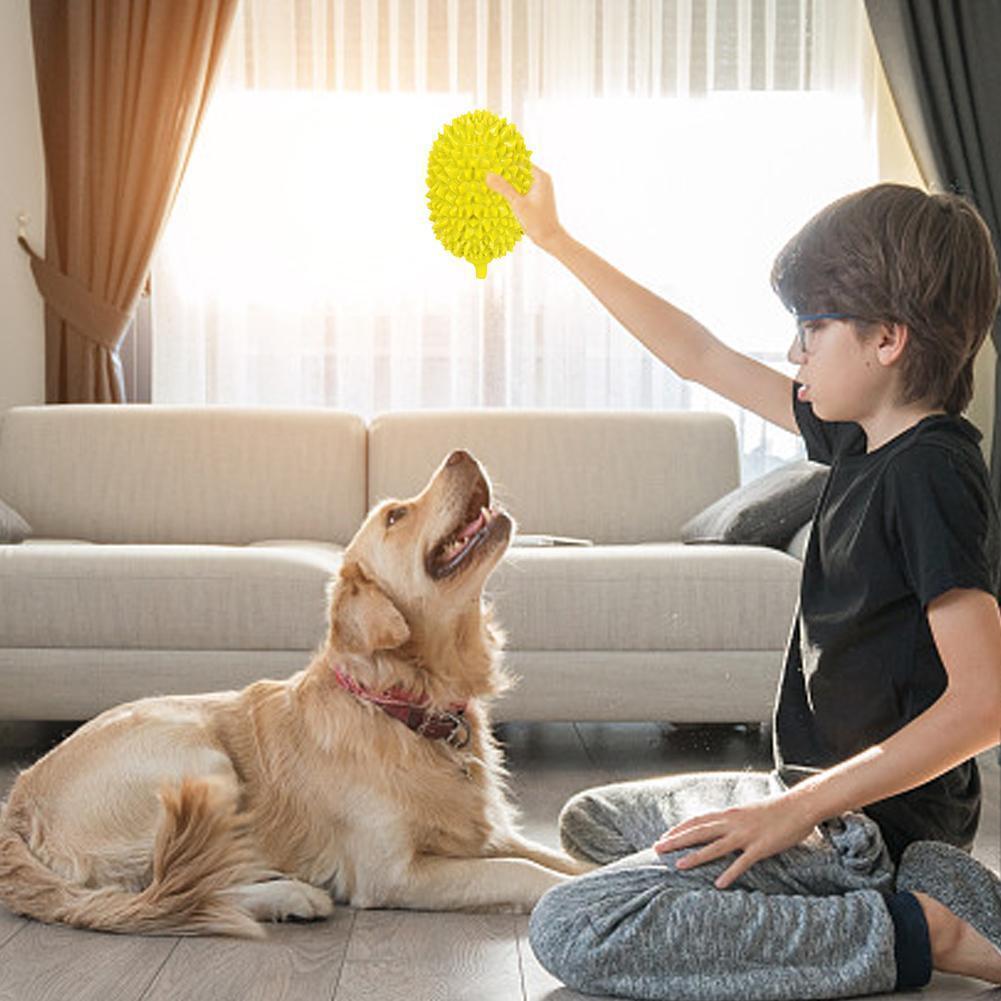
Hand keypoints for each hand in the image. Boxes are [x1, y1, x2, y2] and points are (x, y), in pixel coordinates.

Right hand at [484, 164, 564, 249]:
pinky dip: (513, 189)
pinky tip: (502, 193)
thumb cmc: (537, 222)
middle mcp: (542, 179)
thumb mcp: (518, 204)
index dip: (506, 161)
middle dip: (505, 171)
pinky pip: (523, 188)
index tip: (491, 162)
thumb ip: (503, 188)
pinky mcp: (537, 197)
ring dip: (508, 181)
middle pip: (520, 169)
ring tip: (492, 181)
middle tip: (488, 171)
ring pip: (521, 179)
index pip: (521, 161)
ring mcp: (541, 188)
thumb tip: (488, 175)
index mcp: (540, 177)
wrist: (549, 238)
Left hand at [652, 794, 818, 888]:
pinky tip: (719, 884)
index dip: (680, 828)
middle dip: (676, 840)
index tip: (665, 835)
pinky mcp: (761, 847)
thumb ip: (735, 819)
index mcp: (729, 814)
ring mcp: (746, 835)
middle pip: (698, 831)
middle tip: (657, 848)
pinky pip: (742, 862)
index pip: (698, 820)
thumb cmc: (777, 810)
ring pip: (714, 847)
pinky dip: (729, 873)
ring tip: (678, 865)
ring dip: (695, 856)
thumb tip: (723, 824)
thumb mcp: (749, 811)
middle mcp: (733, 822)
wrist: (799, 805)